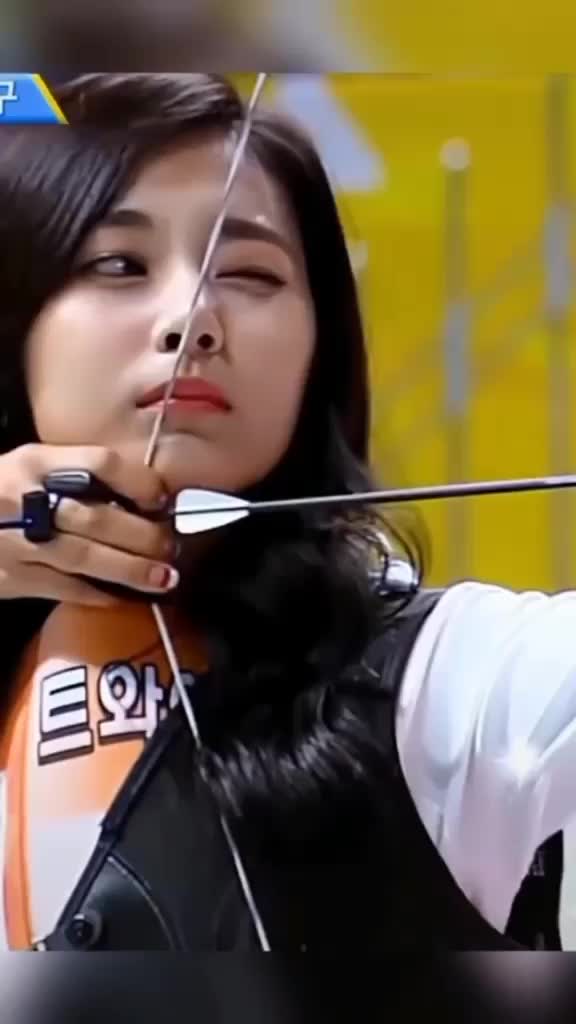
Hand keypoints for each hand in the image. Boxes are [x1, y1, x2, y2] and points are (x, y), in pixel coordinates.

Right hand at [0, 444, 178, 605]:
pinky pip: (62, 588)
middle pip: (95, 515)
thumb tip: (141, 499)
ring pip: (83, 556)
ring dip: (129, 569)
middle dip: (141, 535)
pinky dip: (95, 594)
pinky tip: (121, 598)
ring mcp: (16, 542)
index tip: (163, 499)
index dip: (138, 481)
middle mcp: (26, 498)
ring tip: (163, 578)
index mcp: (35, 462)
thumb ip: (73, 477)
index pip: (99, 463)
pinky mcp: (9, 578)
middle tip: (169, 546)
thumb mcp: (26, 468)